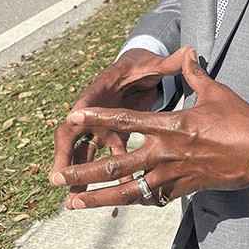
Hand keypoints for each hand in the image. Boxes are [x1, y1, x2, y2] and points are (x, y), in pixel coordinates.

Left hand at [49, 50, 248, 208]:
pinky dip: (134, 200)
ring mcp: (174, 175)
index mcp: (172, 126)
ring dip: (99, 198)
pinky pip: (153, 198)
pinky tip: (117, 204)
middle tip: (58, 177)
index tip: (73, 117)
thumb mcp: (215, 92)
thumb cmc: (241, 119)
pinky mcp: (184, 190)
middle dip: (84, 171)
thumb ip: (194, 74)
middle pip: (117, 165)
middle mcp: (167, 153)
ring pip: (129, 190)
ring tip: (73, 204)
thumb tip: (187, 53)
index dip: (97, 118)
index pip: (126, 122)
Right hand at [50, 45, 193, 200]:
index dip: (82, 112)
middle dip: (65, 154)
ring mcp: (98, 125)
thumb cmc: (143, 67)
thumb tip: (190, 50)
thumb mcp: (154, 64)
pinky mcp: (107, 136)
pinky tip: (94, 198)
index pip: (87, 99)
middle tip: (58, 176)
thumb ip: (170, 63)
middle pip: (73, 132)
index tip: (73, 121)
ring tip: (72, 198)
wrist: (135, 69)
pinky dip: (94, 177)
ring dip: (77, 172)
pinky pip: (96, 158)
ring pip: (82, 151)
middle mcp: (95, 109)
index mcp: (103, 88)